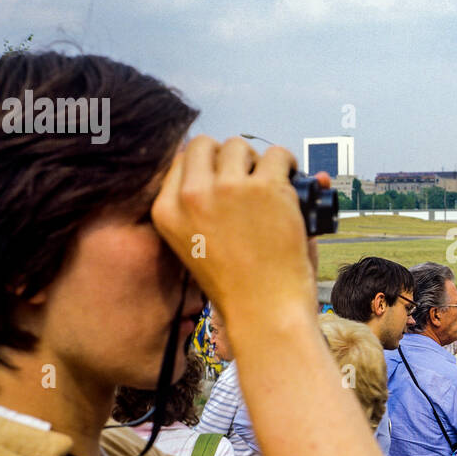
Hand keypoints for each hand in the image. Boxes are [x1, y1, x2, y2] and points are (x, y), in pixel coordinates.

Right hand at [151, 136, 311, 326]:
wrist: (264, 311)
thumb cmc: (237, 287)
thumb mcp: (195, 244)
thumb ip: (199, 205)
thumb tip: (227, 166)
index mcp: (166, 210)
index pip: (180, 160)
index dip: (205, 165)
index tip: (222, 175)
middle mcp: (191, 195)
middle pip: (205, 144)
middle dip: (227, 156)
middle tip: (246, 178)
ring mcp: (228, 188)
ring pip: (239, 145)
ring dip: (256, 159)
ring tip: (270, 182)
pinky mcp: (265, 188)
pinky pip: (276, 154)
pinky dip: (287, 163)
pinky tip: (290, 179)